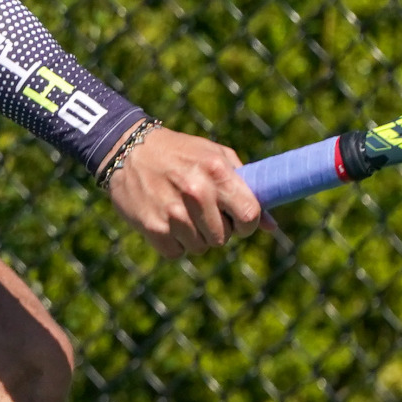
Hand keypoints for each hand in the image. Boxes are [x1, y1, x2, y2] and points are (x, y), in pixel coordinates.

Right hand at [106, 127, 262, 258]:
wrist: (128, 149)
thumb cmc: (181, 153)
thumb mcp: (216, 157)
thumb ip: (246, 187)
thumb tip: (273, 227)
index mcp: (216, 170)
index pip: (250, 215)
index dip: (247, 223)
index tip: (238, 220)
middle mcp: (197, 191)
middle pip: (224, 237)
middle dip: (218, 229)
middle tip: (203, 212)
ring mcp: (173, 211)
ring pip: (200, 248)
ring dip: (194, 236)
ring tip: (181, 212)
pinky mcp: (153, 227)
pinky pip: (175, 252)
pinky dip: (172, 242)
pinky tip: (164, 219)